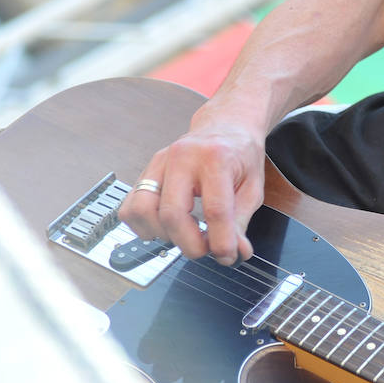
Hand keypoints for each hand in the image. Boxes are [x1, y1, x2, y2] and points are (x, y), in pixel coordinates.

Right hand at [118, 116, 265, 264]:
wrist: (225, 126)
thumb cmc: (240, 153)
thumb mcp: (253, 185)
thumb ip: (242, 220)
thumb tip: (237, 251)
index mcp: (216, 158)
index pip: (215, 209)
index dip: (220, 241)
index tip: (227, 256)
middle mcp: (182, 157)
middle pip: (172, 213)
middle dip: (189, 243)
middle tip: (206, 249)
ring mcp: (159, 163)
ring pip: (142, 211)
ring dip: (163, 235)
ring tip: (185, 236)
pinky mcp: (145, 171)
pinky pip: (130, 207)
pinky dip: (143, 226)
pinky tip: (165, 227)